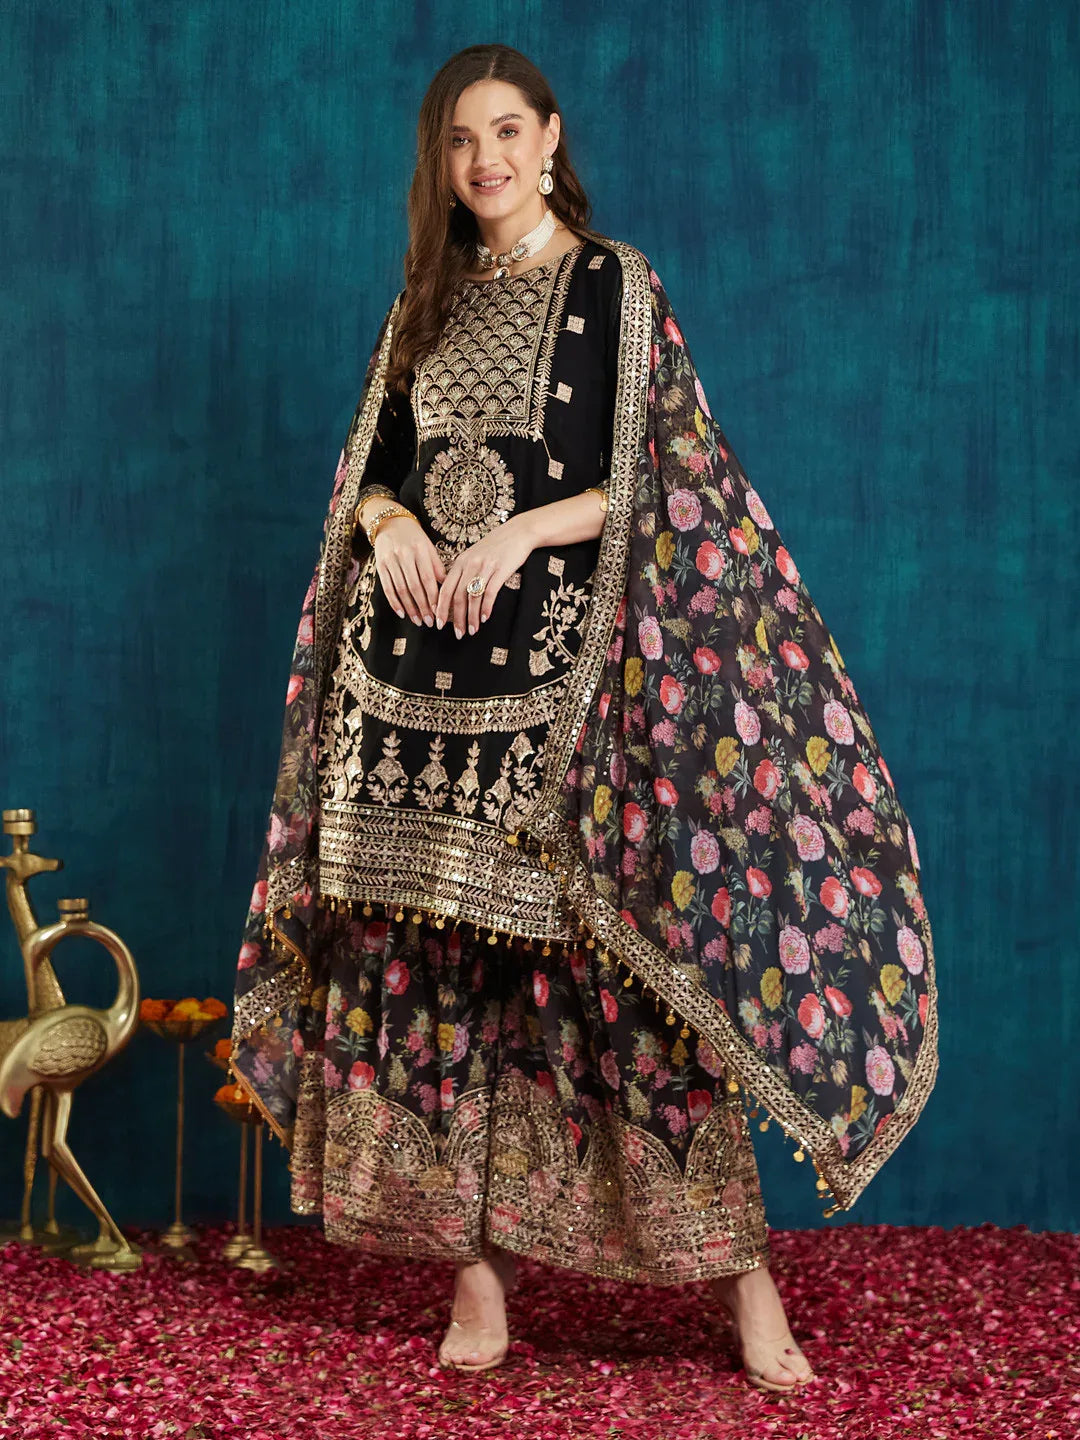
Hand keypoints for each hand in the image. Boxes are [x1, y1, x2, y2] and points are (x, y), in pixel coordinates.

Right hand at [372, 515, 445, 626]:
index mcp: (420, 550)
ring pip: (401, 589)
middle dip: (422, 607)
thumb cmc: (414, 537)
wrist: (389, 523)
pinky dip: (394, 602)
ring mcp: (391, 560)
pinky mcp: (380, 565)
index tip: (438, 612)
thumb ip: (436, 566)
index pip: (428, 578)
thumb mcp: (428, 547)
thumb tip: (446, 587)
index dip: (433, 597)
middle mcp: (405, 555)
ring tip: (417, 620)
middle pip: (414, 586)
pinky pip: (388, 587)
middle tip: (429, 622)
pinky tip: (401, 613)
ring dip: (410, 608)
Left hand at [435, 515, 536, 638]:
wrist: (518, 532)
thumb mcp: (474, 556)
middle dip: (456, 619)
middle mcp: (469, 564)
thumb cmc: (496, 547)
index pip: (445, 588)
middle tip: (457, 634)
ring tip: (472, 630)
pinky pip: (489, 593)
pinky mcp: (500, 570)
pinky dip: (485, 608)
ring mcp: (484, 567)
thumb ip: (463, 572)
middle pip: (457, 596)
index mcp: (460, 562)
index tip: (438, 623)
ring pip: (472, 597)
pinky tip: (484, 618)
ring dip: (471, 617)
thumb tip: (454, 596)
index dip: (440, 608)